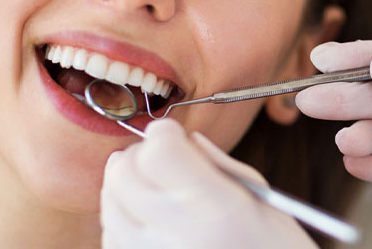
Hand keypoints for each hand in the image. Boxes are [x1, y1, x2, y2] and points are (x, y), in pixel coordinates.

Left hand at [100, 118, 315, 248]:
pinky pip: (111, 239)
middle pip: (123, 173)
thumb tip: (185, 140)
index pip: (158, 152)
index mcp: (215, 208)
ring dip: (126, 186)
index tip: (174, 135)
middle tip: (162, 157)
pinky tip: (149, 220)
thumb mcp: (262, 198)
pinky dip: (122, 220)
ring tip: (156, 189)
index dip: (163, 133)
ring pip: (109, 205)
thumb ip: (217, 164)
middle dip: (139, 154)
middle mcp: (177, 237)